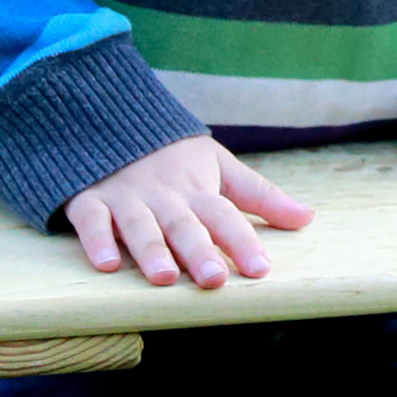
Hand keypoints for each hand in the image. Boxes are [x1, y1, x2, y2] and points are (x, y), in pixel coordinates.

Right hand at [65, 136, 313, 288]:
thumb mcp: (219, 166)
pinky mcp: (89, 200)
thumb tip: (308, 218)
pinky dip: (96, 240)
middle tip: (214, 278)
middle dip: (199, 250)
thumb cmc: (172, 155)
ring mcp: (125, 198)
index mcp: (197, 190)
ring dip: (151, 250)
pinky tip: (106, 265)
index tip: (261, 268)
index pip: (224, 216)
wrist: (110, 118)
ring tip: (164, 276)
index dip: (242, 241)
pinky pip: (91, 220)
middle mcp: (164, 196)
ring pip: (139, 226)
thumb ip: (260, 195)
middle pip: (184, 225)